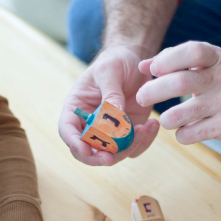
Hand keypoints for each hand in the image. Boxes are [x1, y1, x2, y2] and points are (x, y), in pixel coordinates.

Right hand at [59, 45, 159, 165]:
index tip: (86, 149)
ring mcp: (110, 131)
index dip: (74, 142)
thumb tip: (115, 116)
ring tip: (144, 128)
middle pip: (87, 150)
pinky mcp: (128, 133)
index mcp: (77, 108)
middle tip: (111, 158)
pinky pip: (133, 148)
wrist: (135, 61)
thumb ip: (111, 92)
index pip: (68, 129)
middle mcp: (90, 124)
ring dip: (128, 149)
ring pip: (113, 154)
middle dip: (99, 157)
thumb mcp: (110, 70)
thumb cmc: (115, 61)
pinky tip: (152, 124)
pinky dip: (143, 142)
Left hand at [137, 41, 220, 145]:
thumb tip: (142, 66)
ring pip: (182, 114)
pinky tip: (184, 131)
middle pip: (181, 82)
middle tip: (142, 97)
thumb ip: (174, 61)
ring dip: (166, 119)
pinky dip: (181, 135)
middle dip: (154, 91)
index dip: (168, 59)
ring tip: (166, 119)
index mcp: (217, 59)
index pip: (192, 51)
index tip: (153, 70)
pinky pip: (192, 134)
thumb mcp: (207, 64)